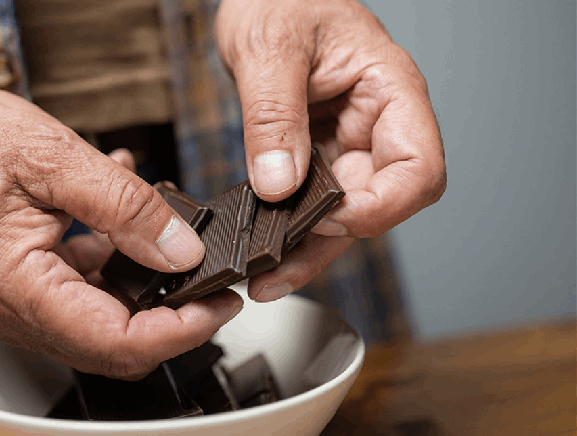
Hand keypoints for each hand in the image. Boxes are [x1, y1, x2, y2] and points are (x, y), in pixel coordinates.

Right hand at [0, 71, 242, 378]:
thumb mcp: (55, 159)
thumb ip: (125, 207)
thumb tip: (182, 249)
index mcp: (18, 289)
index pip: (117, 342)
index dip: (181, 330)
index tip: (221, 304)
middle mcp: (13, 310)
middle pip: (113, 346)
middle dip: (172, 317)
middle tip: (213, 280)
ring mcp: (14, 300)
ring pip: (101, 321)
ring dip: (144, 286)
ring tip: (172, 235)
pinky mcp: (18, 282)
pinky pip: (79, 292)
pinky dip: (113, 263)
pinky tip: (122, 218)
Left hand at [215, 0, 445, 300]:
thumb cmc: (281, 0)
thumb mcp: (270, 48)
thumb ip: (274, 115)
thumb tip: (280, 182)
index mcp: (390, 92)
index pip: (417, 169)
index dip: (380, 206)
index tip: (328, 217)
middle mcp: (376, 125)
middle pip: (379, 203)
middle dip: (333, 237)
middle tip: (278, 261)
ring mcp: (347, 145)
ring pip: (343, 216)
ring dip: (308, 250)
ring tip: (265, 279)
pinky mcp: (315, 157)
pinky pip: (311, 204)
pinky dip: (289, 232)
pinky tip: (263, 257)